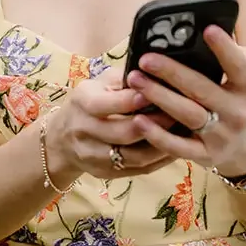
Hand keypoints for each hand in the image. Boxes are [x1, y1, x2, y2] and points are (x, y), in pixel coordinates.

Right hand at [43, 69, 175, 183]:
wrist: (62, 137)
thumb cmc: (90, 101)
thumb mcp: (100, 83)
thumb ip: (125, 78)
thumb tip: (157, 72)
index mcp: (82, 102)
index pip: (106, 104)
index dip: (132, 100)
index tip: (156, 93)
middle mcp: (83, 130)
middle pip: (123, 133)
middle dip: (154, 123)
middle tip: (180, 113)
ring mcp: (93, 156)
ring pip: (134, 156)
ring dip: (161, 145)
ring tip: (183, 133)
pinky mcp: (105, 173)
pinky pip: (138, 170)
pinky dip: (159, 160)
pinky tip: (175, 148)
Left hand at [125, 26, 245, 176]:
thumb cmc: (240, 103)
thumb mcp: (245, 82)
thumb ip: (228, 60)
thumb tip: (201, 30)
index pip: (239, 66)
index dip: (225, 48)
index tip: (207, 29)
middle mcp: (238, 112)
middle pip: (202, 89)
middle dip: (172, 72)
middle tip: (146, 58)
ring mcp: (222, 136)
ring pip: (188, 115)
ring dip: (160, 97)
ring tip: (135, 79)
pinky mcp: (207, 155)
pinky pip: (179, 147)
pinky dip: (158, 135)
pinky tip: (139, 119)